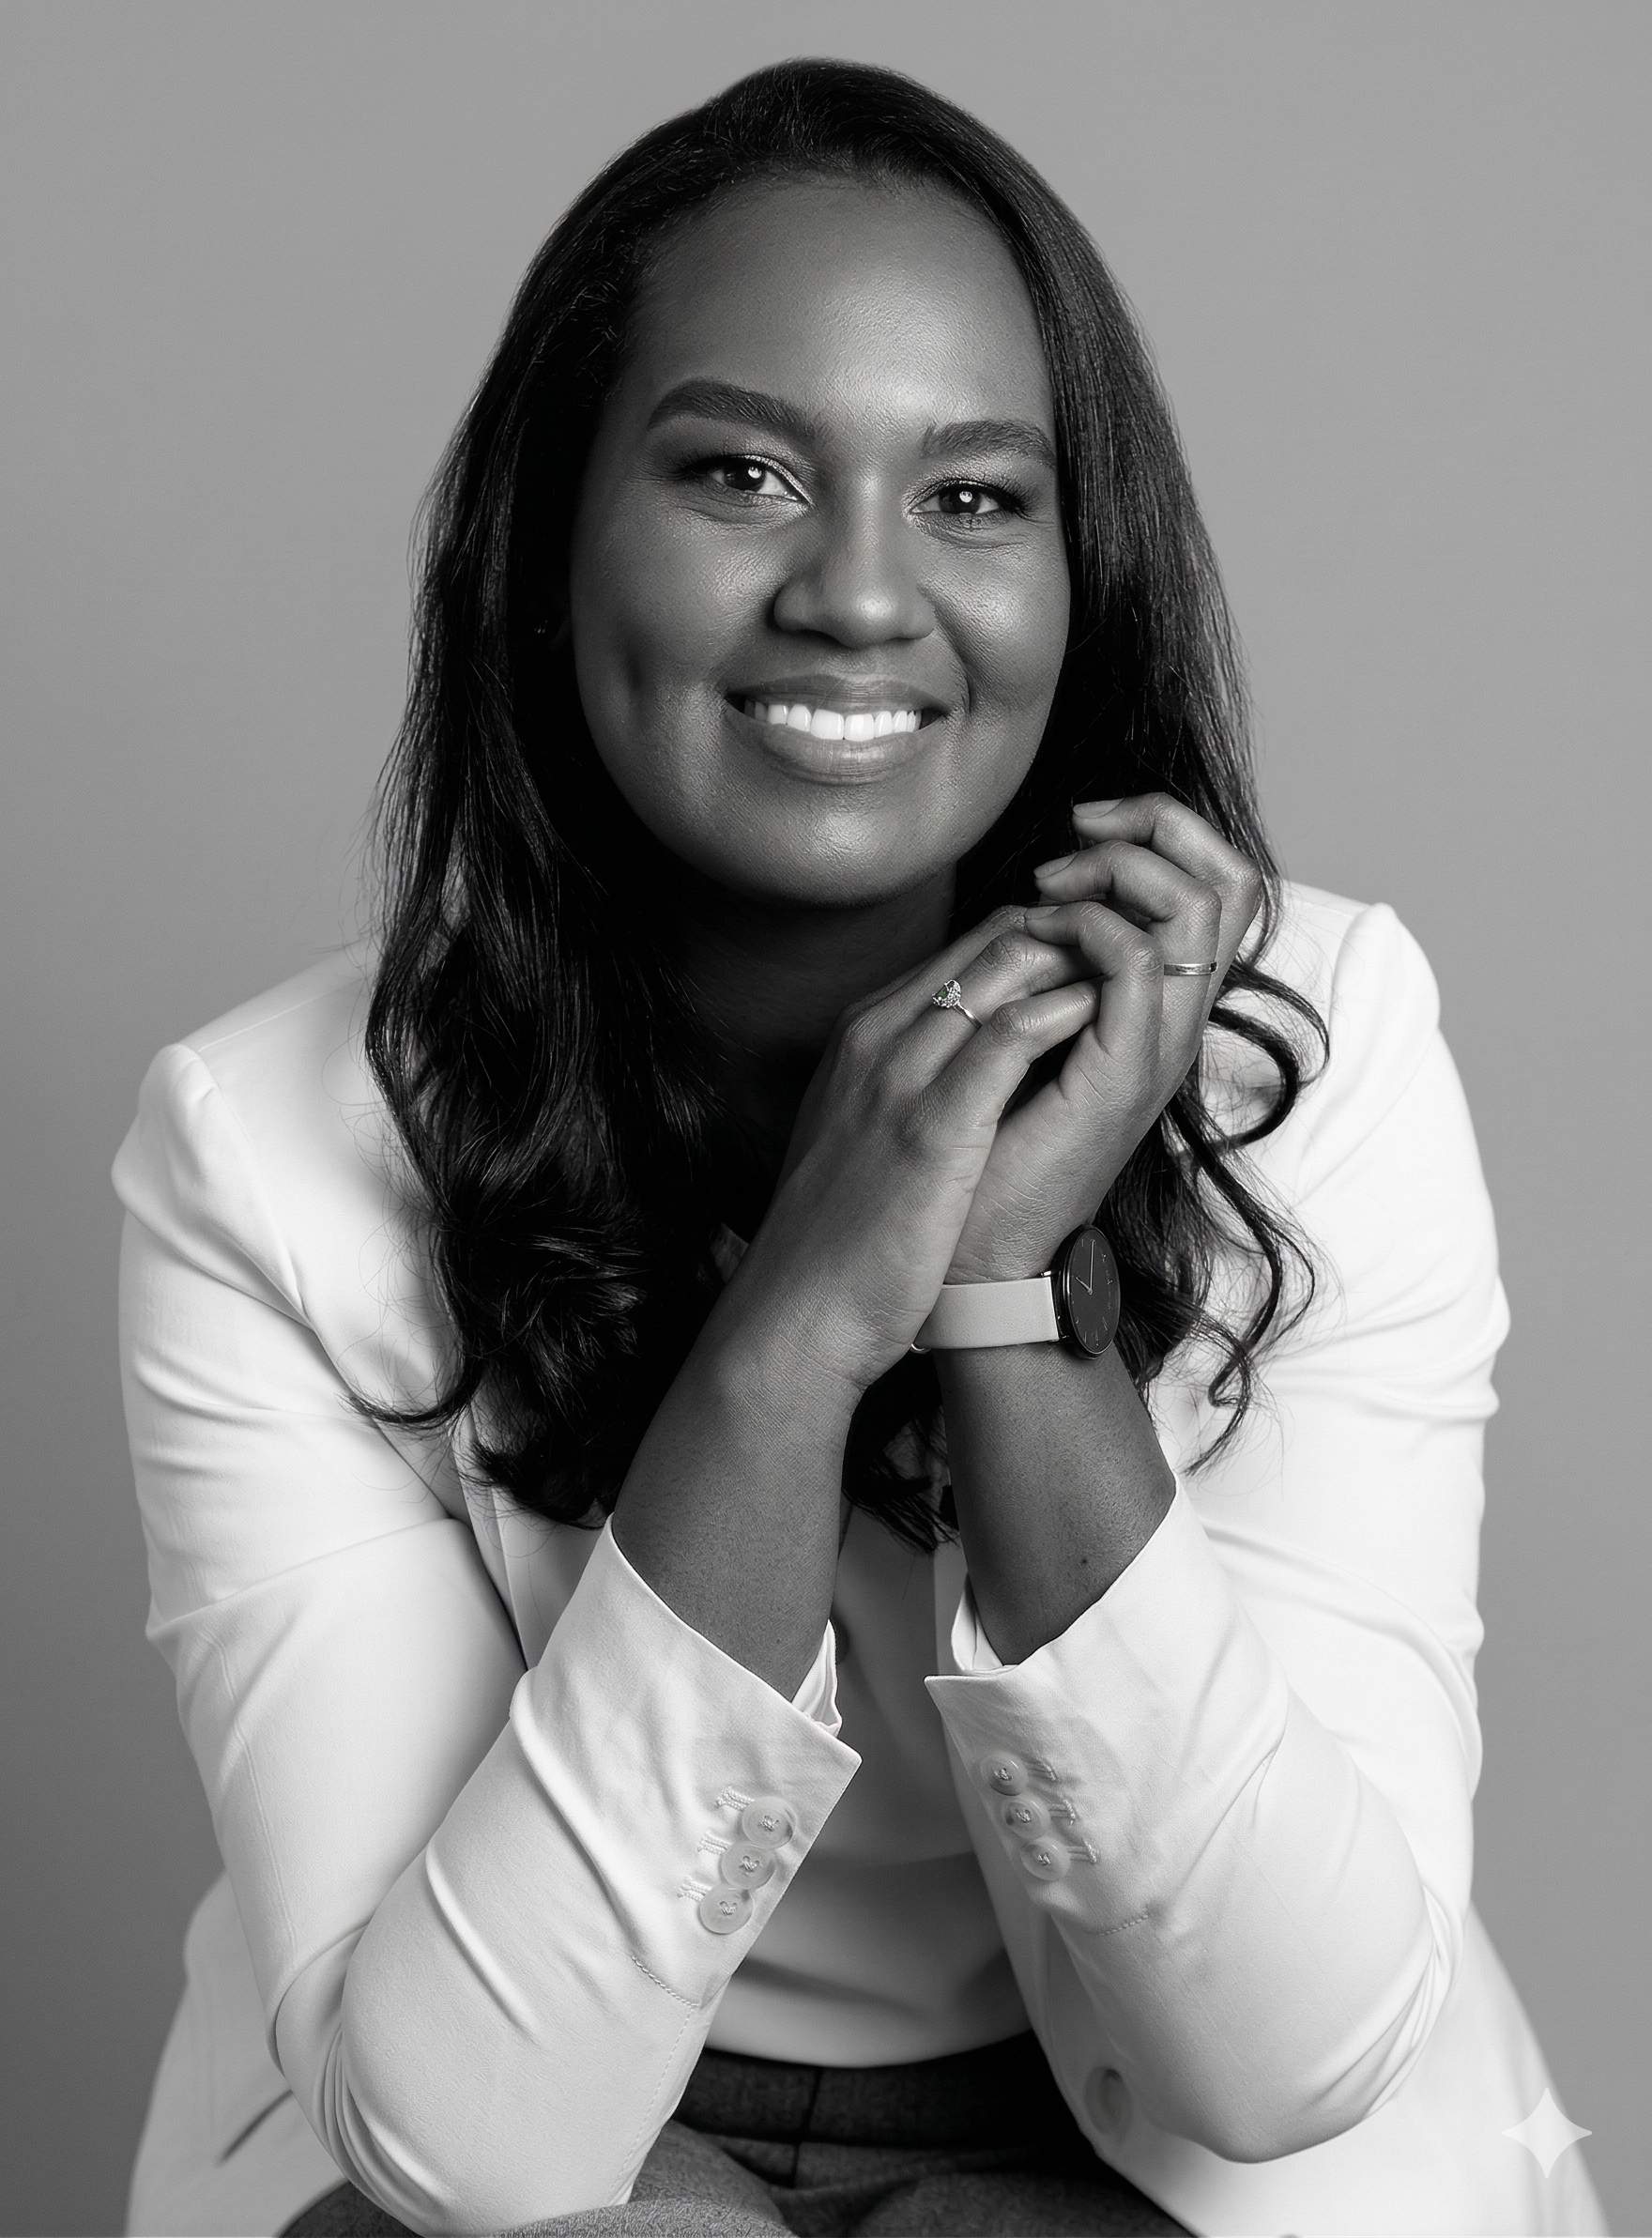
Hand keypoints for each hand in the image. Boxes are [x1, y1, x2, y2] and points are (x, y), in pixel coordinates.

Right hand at [719, 910, 1097, 1397]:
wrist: (798, 1308)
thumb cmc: (840, 1233)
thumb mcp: (862, 1128)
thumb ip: (903, 1081)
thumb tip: (964, 1065)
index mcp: (862, 1034)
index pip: (964, 951)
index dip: (1037, 943)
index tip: (1090, 966)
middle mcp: (877, 1037)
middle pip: (986, 942)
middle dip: (1067, 936)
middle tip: (1126, 961)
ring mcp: (899, 1074)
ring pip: (1000, 968)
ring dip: (1075, 961)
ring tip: (1127, 981)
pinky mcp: (931, 1124)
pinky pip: (1010, 1036)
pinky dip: (1064, 1012)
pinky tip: (1105, 1019)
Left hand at [944, 794, 1263, 1281]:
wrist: (976, 1252)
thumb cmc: (986, 1150)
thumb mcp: (1023, 1039)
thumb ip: (1043, 973)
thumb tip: (1032, 899)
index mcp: (1159, 1008)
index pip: (1217, 886)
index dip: (1163, 831)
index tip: (1078, 829)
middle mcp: (1176, 1022)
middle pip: (1230, 880)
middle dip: (1156, 824)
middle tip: (1075, 833)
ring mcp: (1159, 1048)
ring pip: (1196, 906)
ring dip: (1119, 869)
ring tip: (1050, 886)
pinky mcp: (1124, 1075)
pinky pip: (1135, 962)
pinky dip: (1090, 925)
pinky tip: (1039, 932)